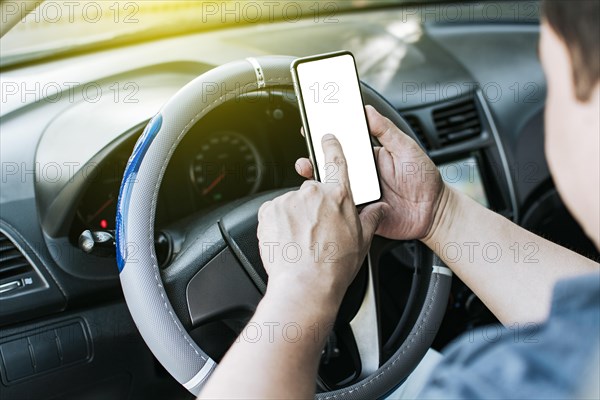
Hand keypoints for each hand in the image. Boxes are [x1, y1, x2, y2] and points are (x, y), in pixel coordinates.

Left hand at [258, 134, 385, 311]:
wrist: (305, 285)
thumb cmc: (334, 267)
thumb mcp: (362, 241)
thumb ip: (371, 218)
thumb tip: (379, 209)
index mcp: (338, 196)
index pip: (336, 161)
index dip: (331, 146)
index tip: (326, 138)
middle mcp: (312, 193)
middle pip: (311, 192)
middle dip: (312, 207)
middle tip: (315, 231)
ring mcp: (288, 201)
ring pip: (291, 204)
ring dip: (294, 217)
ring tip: (300, 241)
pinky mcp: (268, 211)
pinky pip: (273, 213)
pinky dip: (278, 224)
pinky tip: (287, 241)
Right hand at [295, 105, 445, 240]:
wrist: (433, 213)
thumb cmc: (423, 179)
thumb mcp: (406, 148)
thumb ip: (386, 131)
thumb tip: (368, 110)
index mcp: (368, 157)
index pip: (344, 144)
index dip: (327, 136)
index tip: (313, 126)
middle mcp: (359, 175)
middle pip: (331, 165)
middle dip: (314, 157)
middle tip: (305, 150)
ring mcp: (357, 194)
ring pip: (331, 186)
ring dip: (316, 178)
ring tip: (307, 169)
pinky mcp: (358, 213)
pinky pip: (339, 208)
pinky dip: (327, 203)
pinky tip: (320, 196)